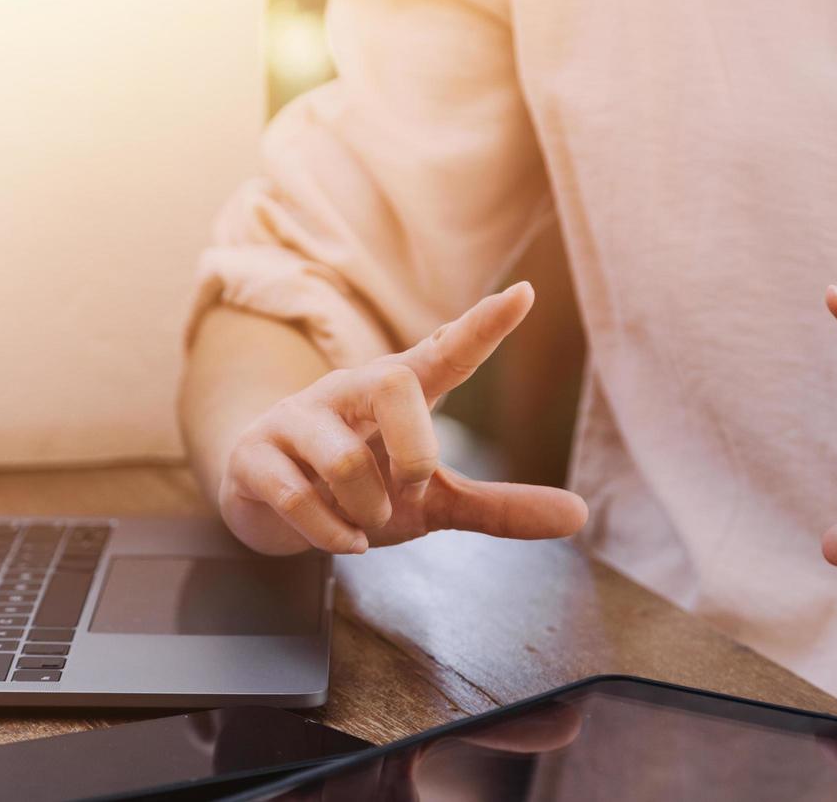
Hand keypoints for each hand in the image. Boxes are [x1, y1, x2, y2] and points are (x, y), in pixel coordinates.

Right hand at [219, 282, 587, 554]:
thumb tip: (580, 516)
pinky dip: (332, 533)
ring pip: (346, 459)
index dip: (481, 326)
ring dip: (370, 511)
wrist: (269, 507)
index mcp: (397, 393)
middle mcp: (348, 391)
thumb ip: (499, 506)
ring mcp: (297, 419)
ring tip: (366, 525)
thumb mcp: (432, 501)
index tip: (524, 295)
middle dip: (416, 449)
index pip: (444, 352)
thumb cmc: (362, 489)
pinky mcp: (255, 456)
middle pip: (396, 384)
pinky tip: (344, 541)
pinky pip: (300, 497)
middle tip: (411, 486)